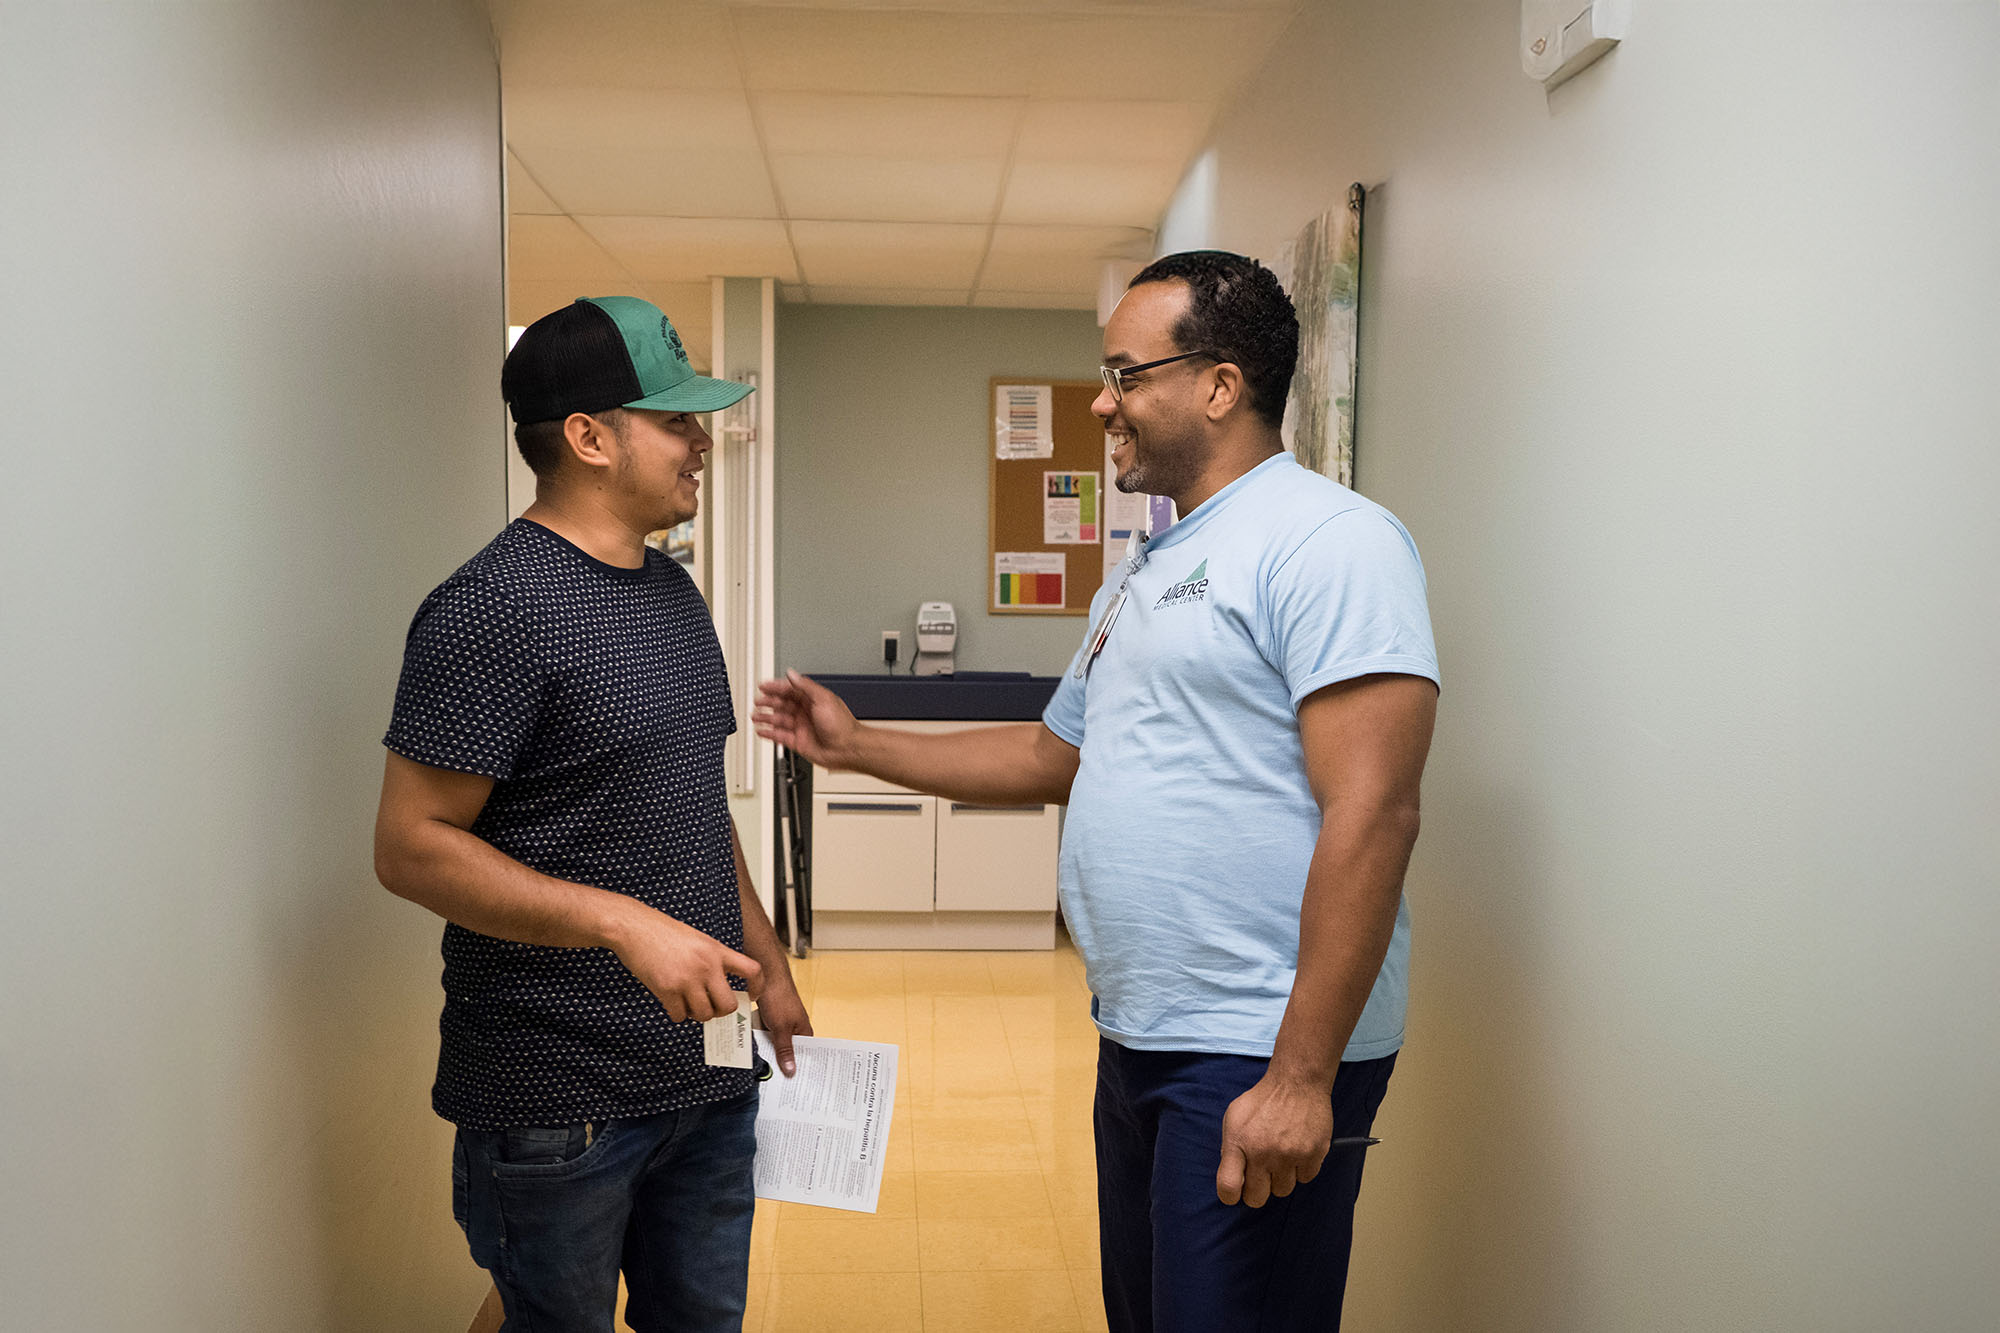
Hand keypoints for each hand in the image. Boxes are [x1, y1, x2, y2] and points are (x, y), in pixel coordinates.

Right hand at [607, 902, 764, 1022]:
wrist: (633, 927)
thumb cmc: (661, 931)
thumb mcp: (697, 939)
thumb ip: (712, 960)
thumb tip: (720, 987)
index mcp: (716, 950)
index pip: (752, 970)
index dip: (757, 987)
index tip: (751, 996)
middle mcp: (706, 966)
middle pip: (728, 1005)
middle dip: (720, 1011)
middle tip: (711, 1005)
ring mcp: (687, 979)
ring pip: (704, 1015)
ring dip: (696, 1013)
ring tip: (687, 1002)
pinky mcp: (667, 990)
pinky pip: (679, 1016)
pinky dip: (676, 1014)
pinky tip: (671, 1002)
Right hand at [752, 670, 860, 768]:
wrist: (847, 748)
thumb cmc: (841, 725)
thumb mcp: (823, 699)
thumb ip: (805, 686)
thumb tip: (792, 674)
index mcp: (813, 699)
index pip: (790, 690)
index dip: (776, 687)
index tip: (764, 686)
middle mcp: (806, 712)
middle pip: (782, 704)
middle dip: (769, 702)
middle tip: (757, 701)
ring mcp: (801, 727)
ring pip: (779, 720)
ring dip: (767, 717)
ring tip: (755, 716)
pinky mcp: (798, 741)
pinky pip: (780, 736)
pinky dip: (769, 733)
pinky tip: (761, 730)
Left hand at [755, 977, 813, 1076]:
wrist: (765, 975)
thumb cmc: (779, 998)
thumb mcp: (781, 1028)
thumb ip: (785, 1050)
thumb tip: (791, 1072)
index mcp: (804, 1032)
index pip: (804, 1056)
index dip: (798, 1070)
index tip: (792, 1088)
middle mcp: (794, 1030)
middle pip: (787, 1052)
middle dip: (780, 1065)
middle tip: (773, 1084)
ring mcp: (781, 1025)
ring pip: (774, 1045)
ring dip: (768, 1053)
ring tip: (761, 1072)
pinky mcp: (769, 1020)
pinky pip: (765, 1036)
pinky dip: (760, 1042)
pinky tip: (752, 1053)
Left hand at [1215, 1072, 1333, 1206]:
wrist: (1297, 1083)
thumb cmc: (1262, 1100)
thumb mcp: (1234, 1116)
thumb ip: (1230, 1147)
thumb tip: (1234, 1175)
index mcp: (1238, 1143)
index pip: (1228, 1187)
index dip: (1230, 1196)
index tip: (1237, 1191)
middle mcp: (1263, 1153)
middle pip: (1256, 1199)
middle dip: (1257, 1191)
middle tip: (1262, 1175)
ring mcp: (1289, 1156)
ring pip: (1283, 1191)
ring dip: (1281, 1179)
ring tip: (1282, 1156)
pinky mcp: (1313, 1155)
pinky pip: (1305, 1179)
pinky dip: (1301, 1169)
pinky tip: (1298, 1151)